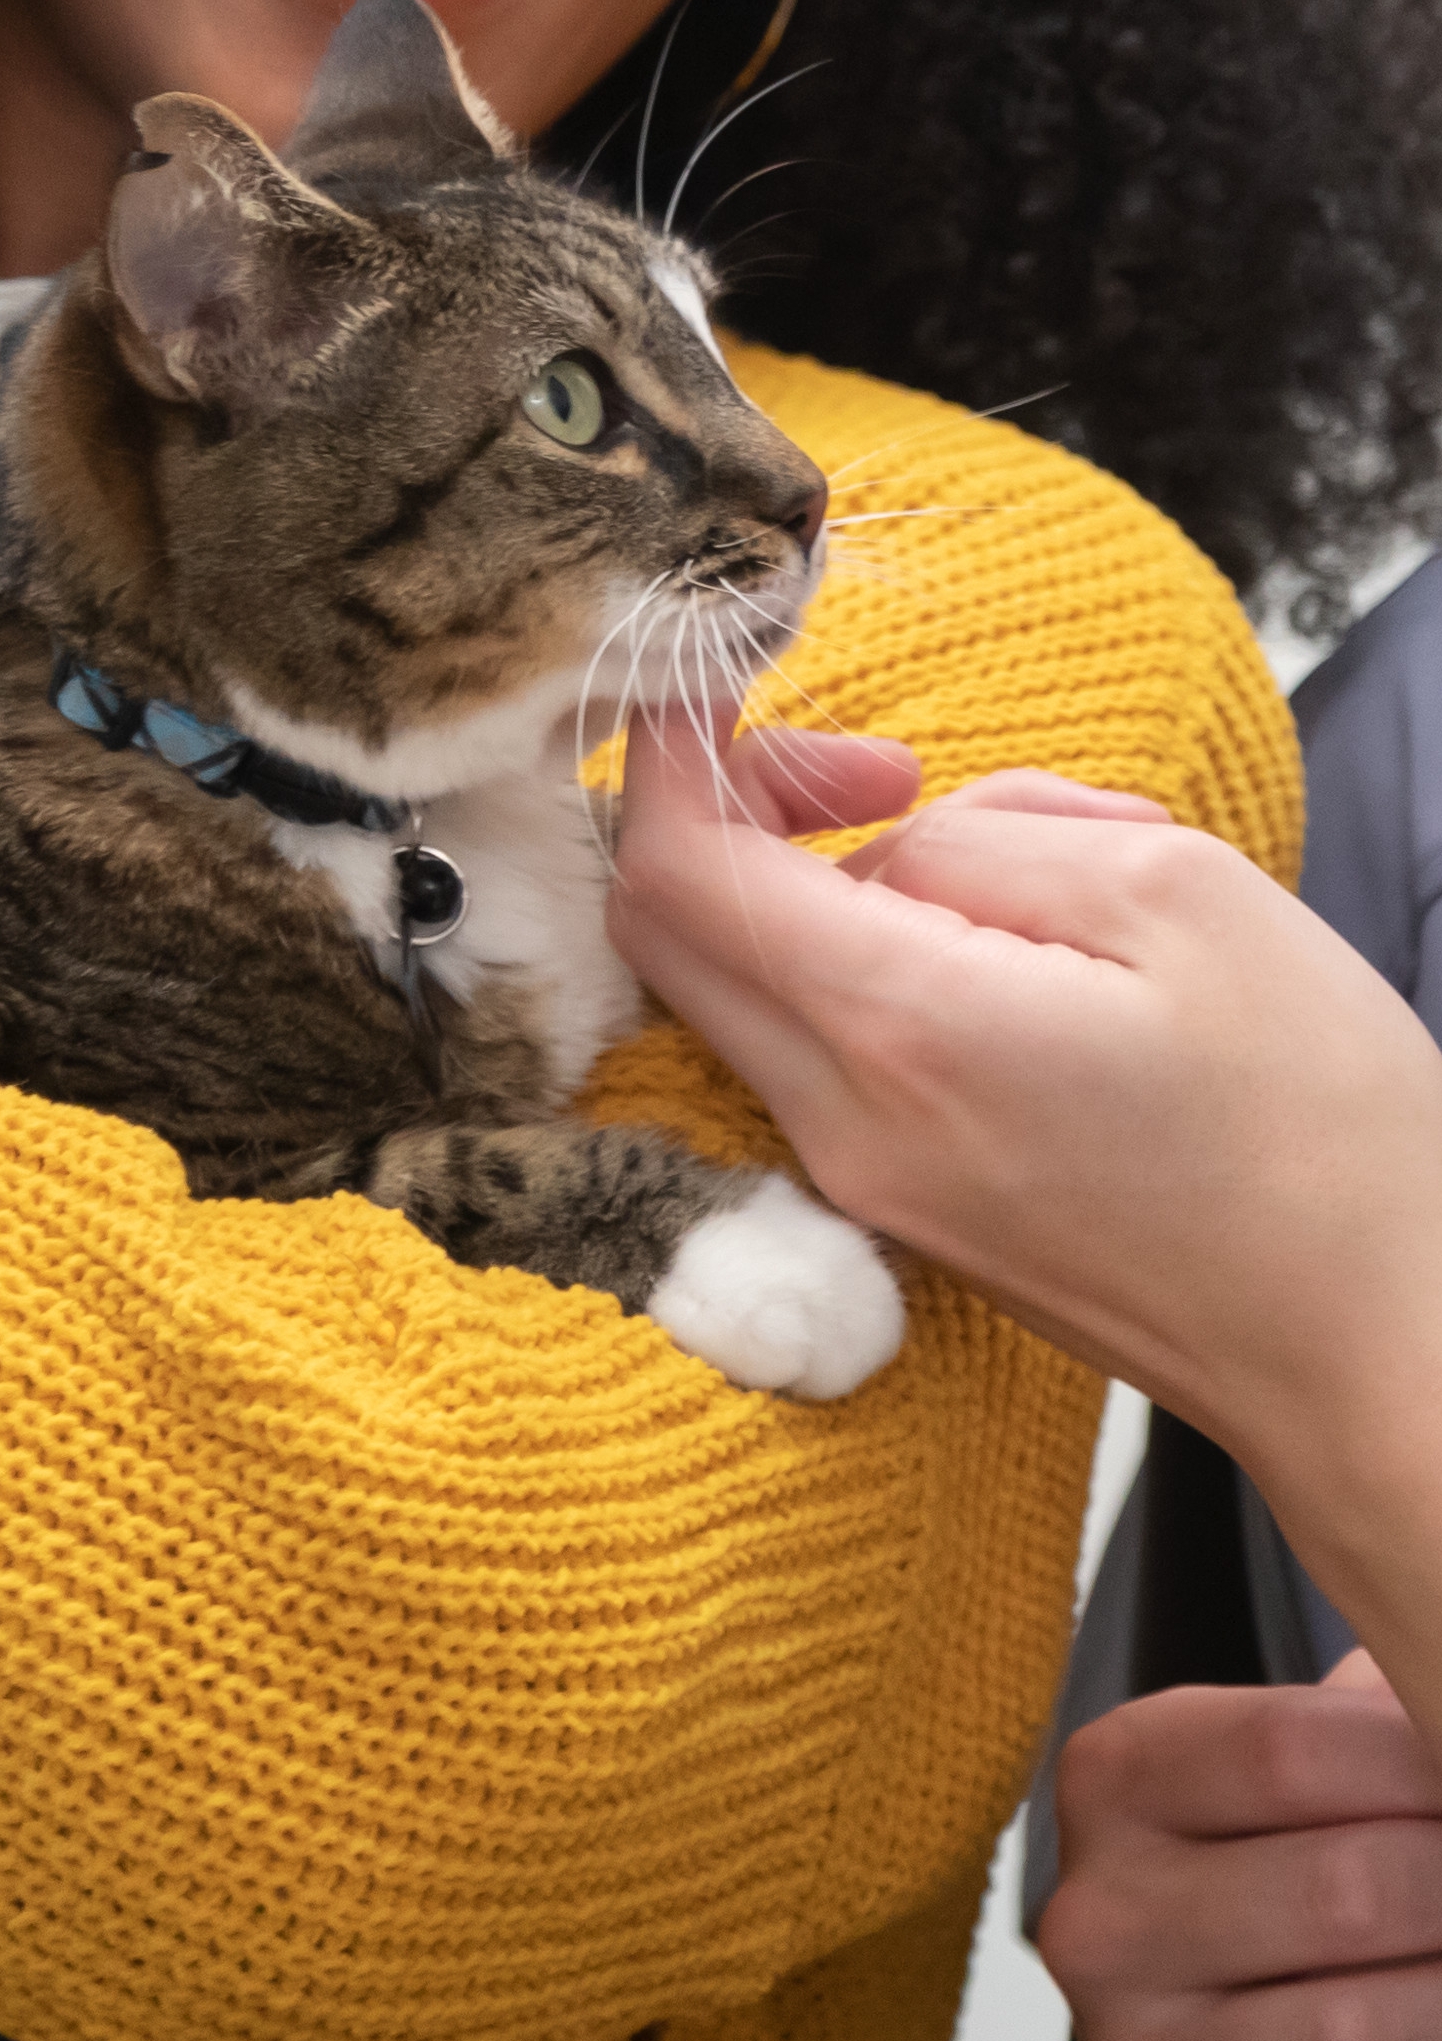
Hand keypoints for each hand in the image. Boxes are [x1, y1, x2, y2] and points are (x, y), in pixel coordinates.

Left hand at [607, 712, 1441, 1754]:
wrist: (1382, 1352)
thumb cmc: (1316, 1127)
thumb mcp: (1170, 891)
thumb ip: (984, 835)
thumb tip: (881, 841)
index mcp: (896, 1029)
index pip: (671, 868)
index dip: (677, 751)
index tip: (743, 689)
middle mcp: (841, 1123)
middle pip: (669, 932)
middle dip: (736, 812)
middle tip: (883, 772)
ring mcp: (863, 1186)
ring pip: (744, 988)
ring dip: (826, 889)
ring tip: (1021, 875)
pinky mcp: (904, 1213)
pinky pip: (816, 1054)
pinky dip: (868, 969)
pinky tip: (1020, 960)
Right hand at [1040, 1653, 1441, 2040]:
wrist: (1233, 2006)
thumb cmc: (1295, 1863)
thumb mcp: (1306, 1764)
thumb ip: (1376, 1718)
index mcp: (1115, 1777)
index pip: (1288, 1748)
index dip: (1427, 1753)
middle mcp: (1098, 1909)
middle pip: (1344, 1888)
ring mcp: (1135, 2039)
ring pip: (1358, 2026)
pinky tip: (1436, 2008)